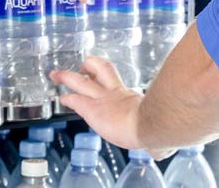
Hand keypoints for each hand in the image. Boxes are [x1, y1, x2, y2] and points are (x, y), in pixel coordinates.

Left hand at [51, 57, 173, 159]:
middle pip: (99, 70)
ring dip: (66, 77)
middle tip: (81, 65)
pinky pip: (75, 100)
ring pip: (80, 81)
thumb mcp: (157, 131)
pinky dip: (67, 98)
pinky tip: (61, 98)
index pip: (113, 83)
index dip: (104, 79)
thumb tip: (162, 152)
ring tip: (56, 75)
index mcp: (129, 98)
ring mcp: (103, 99)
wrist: (153, 124)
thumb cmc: (159, 128)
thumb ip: (156, 141)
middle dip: (87, 66)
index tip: (98, 78)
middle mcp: (115, 94)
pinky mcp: (93, 109)